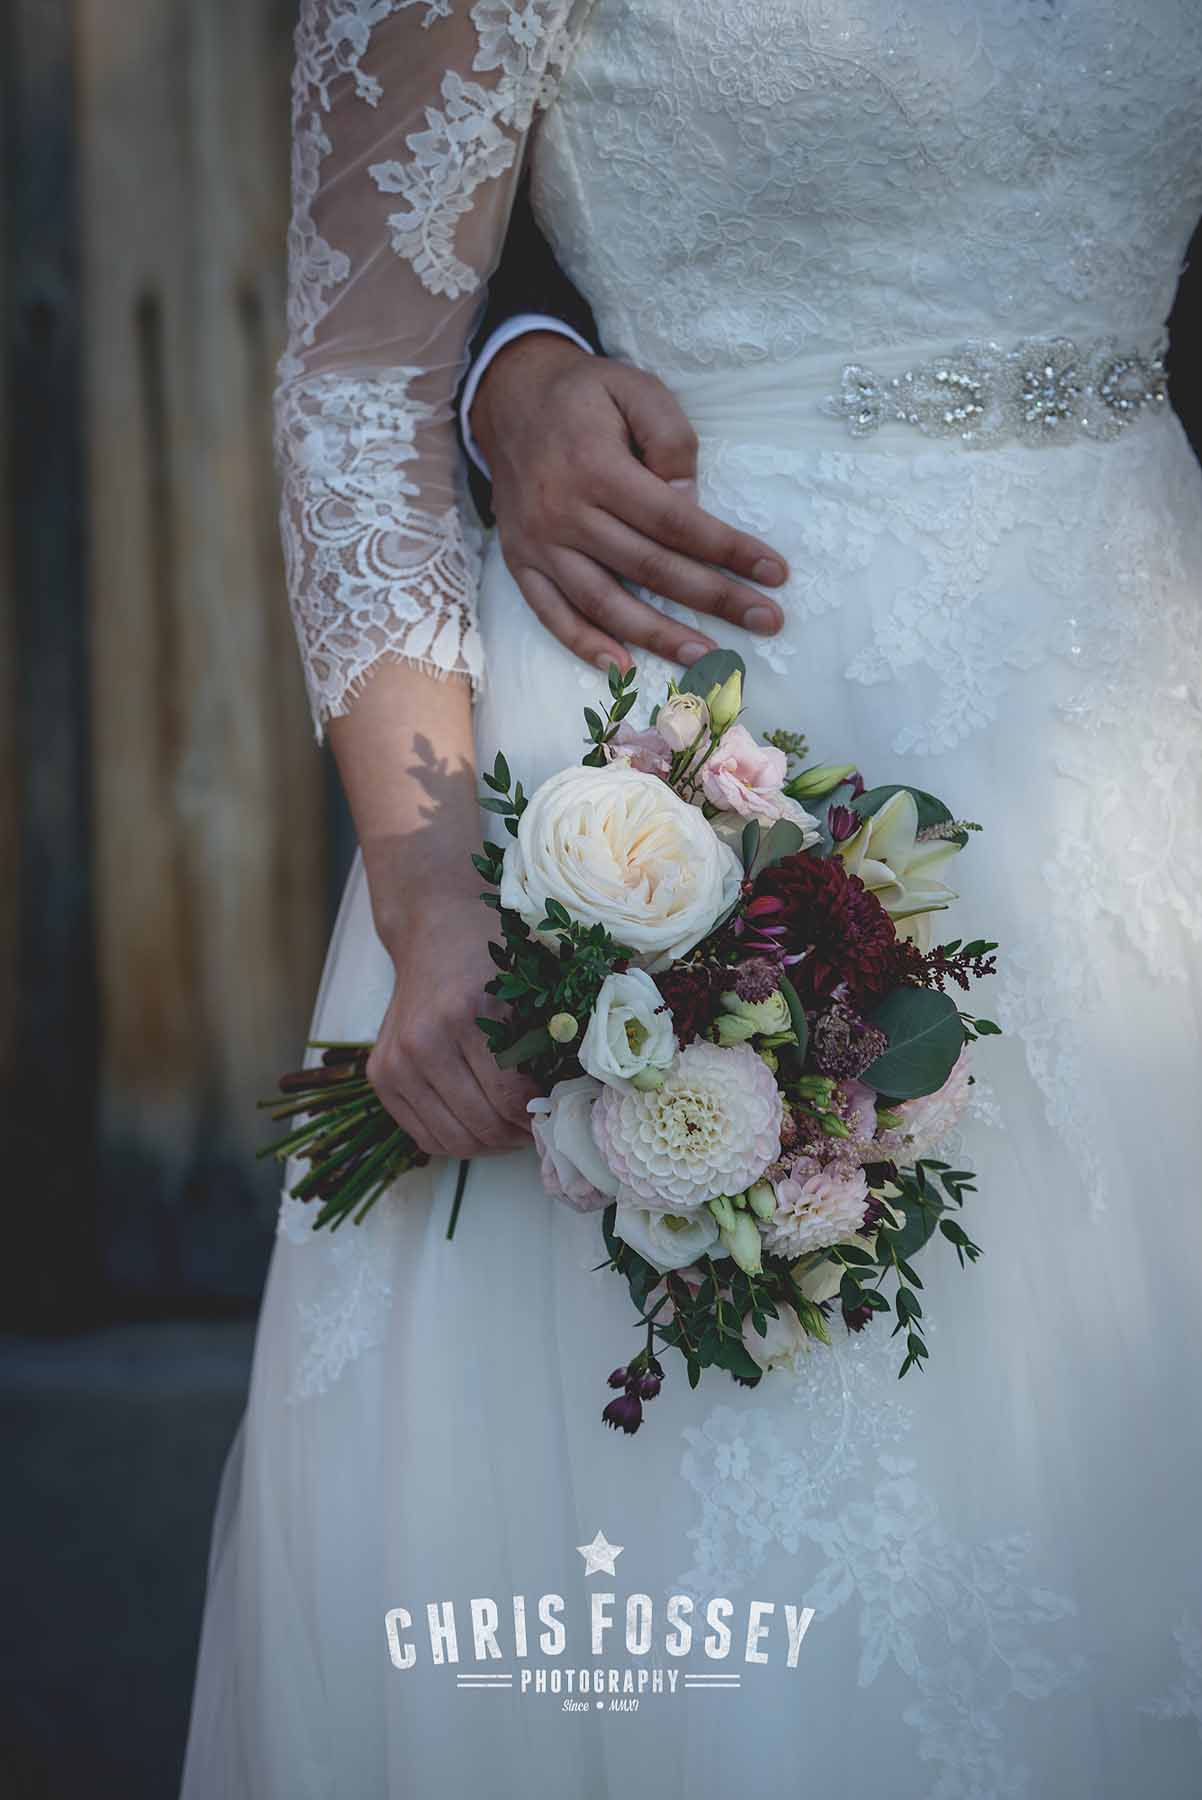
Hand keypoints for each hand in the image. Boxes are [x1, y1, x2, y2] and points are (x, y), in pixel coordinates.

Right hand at [367, 890, 537, 1160]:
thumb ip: (555, 1034)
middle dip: (517, 1137)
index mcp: (466, 1014)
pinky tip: (480, 1126)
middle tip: (538, 1132)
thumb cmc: (491, 952)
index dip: (538, 1118)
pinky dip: (457, 1141)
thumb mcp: (532, 980)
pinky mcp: (380, 1075)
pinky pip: (424, 1136)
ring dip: (489, 1146)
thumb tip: (580, 1096)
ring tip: (512, 1133)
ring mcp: (396, 1061)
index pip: (509, 1097)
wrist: (433, 929)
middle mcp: (424, 1040)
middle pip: (481, 1124)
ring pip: (452, 1139)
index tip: (556, 1116)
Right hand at [470, 333, 789, 672]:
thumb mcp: (637, 389)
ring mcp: (537, 542)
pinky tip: (622, 667)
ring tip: (705, 656)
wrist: (508, 396)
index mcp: (596, 466)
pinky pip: (551, 613)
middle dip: (713, 598)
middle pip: (648, 567)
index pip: (674, 521)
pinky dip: (584, 644)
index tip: (773, 573)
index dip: (727, 550)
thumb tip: (691, 504)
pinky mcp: (520, 560)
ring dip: (656, 635)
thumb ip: (671, 440)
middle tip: (765, 621)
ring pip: (603, 601)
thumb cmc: (585, 394)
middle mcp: (563, 511)